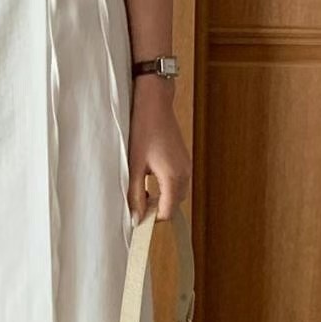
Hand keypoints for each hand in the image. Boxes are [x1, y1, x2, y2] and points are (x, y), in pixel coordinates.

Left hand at [127, 77, 191, 220]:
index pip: (167, 212)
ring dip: (161, 198)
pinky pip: (178, 182)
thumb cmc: (143, 130)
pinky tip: (148, 178)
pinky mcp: (183, 159)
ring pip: (176, 194)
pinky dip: (166, 187)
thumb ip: (135, 193)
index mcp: (173, 178)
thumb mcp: (134, 164)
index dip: (152, 219)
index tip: (136, 217)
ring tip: (140, 190)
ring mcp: (186, 166)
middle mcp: (185, 174)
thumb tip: (136, 217)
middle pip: (174, 205)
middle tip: (136, 203)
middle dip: (156, 209)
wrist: (155, 102)